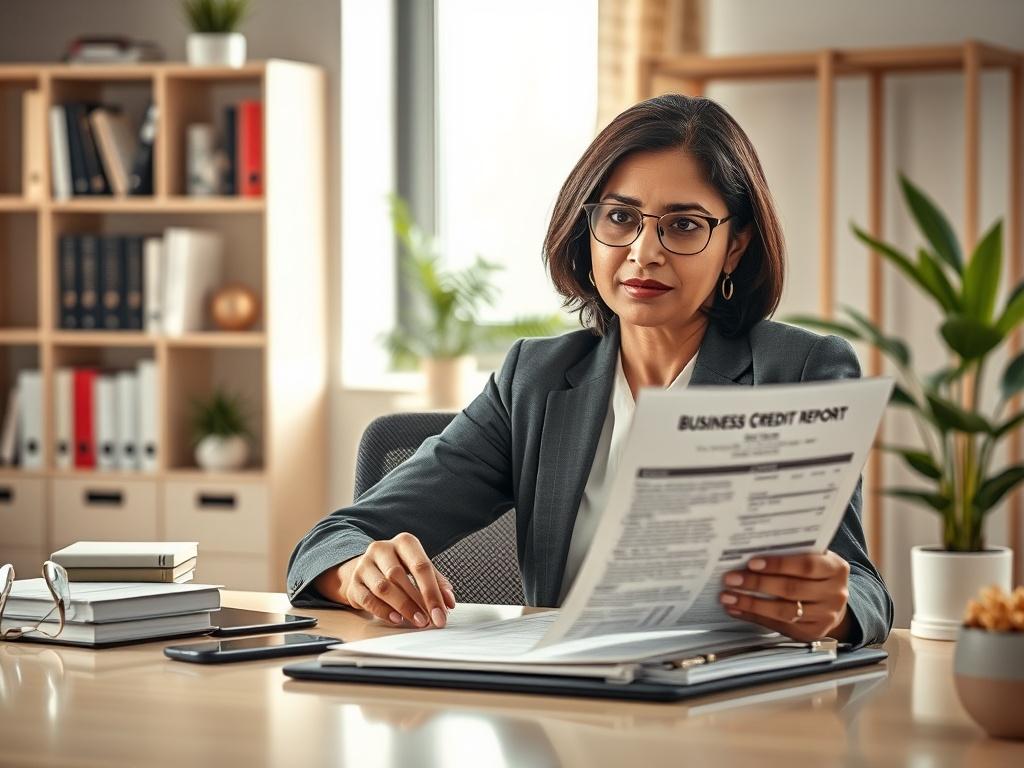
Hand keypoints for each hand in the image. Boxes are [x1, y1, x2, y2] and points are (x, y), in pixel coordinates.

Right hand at [316, 532, 456, 627]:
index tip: (442, 611)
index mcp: (403, 542)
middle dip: (417, 600)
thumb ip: (436, 582)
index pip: (421, 565)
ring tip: (416, 620)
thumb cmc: (398, 567)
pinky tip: (397, 618)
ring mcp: (364, 565)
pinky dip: (384, 611)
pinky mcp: (353, 583)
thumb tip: (448, 601)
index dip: (433, 591)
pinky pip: (368, 599)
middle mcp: (382, 549)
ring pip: (383, 587)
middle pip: (399, 575)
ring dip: (403, 607)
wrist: (366, 568)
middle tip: (430, 619)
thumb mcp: (418, 567)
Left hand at [719, 552, 851, 642]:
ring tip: (729, 596)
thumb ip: (792, 554)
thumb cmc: (816, 574)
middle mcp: (834, 594)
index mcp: (835, 569)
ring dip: (752, 603)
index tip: (751, 562)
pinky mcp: (812, 632)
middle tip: (732, 579)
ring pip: (783, 611)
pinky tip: (737, 608)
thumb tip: (750, 550)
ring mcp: (825, 616)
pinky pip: (779, 625)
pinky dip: (754, 616)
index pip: (806, 565)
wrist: (833, 601)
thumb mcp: (814, 558)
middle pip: (791, 589)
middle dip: (757, 584)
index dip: (778, 564)